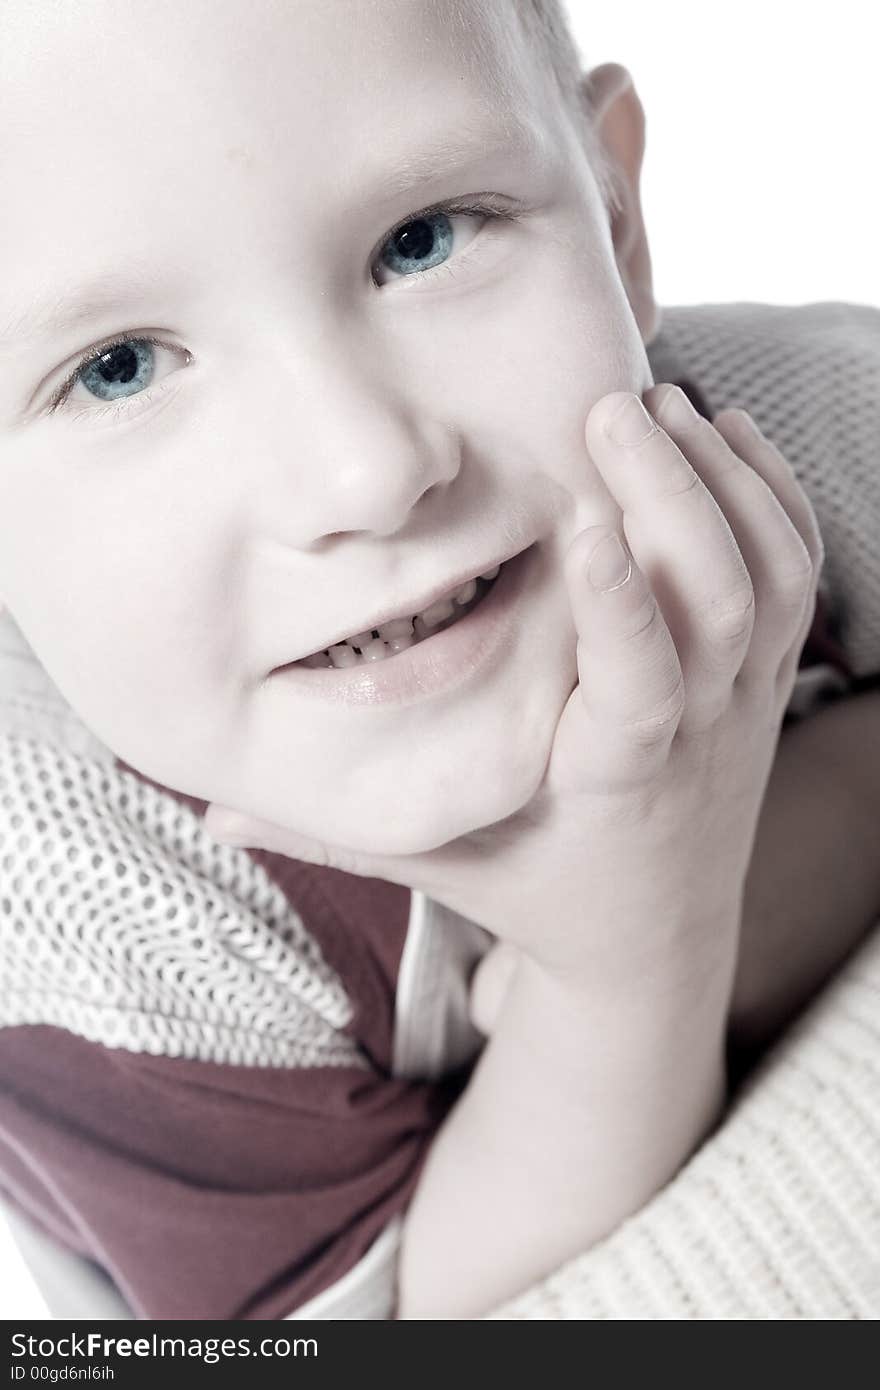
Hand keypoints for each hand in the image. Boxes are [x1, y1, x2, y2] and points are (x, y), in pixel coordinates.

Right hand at [204, 385, 822, 988]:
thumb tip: (212, 809)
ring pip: (769, 579)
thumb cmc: (538, 888)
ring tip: (661, 403)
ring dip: (725, 482)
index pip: (639, 688)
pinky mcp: (765, 676)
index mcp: (614, 779)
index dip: (621, 604)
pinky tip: (726, 432)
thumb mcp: (439, 861)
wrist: (654, 939)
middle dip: (674, 497)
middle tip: (614, 410)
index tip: (580, 521)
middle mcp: (696, 734)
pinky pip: (798, 576)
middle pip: (719, 605)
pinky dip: (772, 494)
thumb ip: (332, 830)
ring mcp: (745, 701)